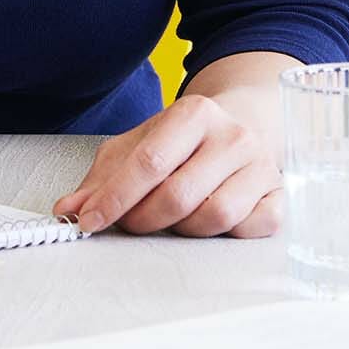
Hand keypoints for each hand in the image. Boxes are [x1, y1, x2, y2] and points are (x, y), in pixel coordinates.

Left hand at [52, 95, 282, 238]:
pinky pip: (251, 228)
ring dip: (183, 229)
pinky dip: (226, 236)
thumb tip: (69, 209)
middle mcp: (232, 135)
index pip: (149, 162)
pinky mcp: (278, 194)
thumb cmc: (184, 141)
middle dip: (144, 219)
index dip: (115, 197)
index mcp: (194, 112)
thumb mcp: (139, 144)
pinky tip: (211, 221)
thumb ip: (103, 177)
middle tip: (131, 222)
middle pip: (179, 195)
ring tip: (173, 217)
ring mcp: (261, 165)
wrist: (243, 123)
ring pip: (215, 217)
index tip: (90, 221)